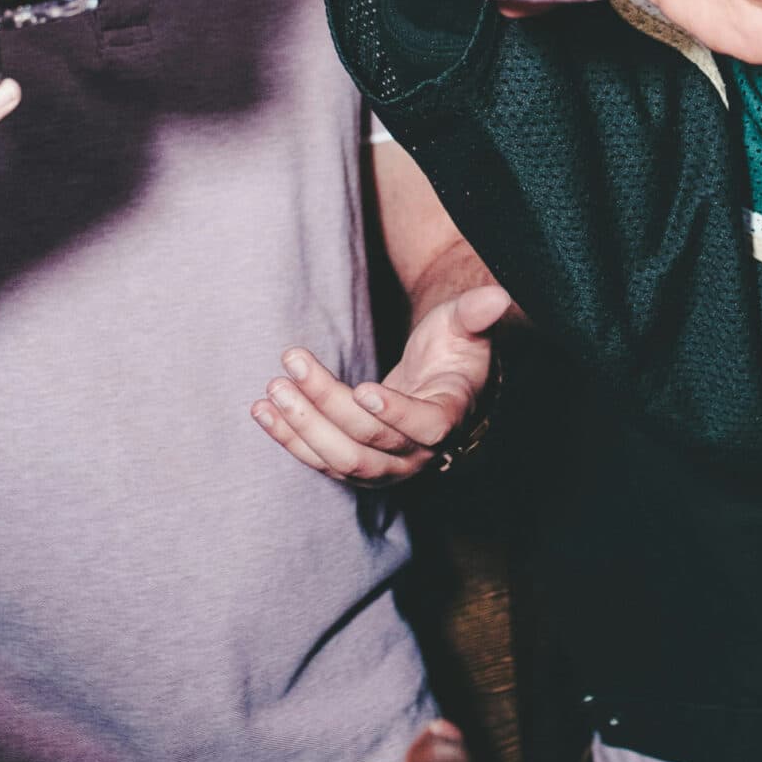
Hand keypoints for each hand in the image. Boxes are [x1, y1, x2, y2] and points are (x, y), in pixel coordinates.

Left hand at [252, 283, 506, 483]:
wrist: (440, 382)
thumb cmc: (454, 349)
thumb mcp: (465, 325)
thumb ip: (477, 312)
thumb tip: (499, 295)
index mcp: (451, 416)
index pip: (427, 426)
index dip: (397, 413)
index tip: (363, 390)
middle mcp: (420, 452)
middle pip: (371, 443)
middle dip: (327, 408)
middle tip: (291, 368)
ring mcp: (388, 465)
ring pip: (342, 460)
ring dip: (303, 427)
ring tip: (274, 389)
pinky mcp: (359, 465)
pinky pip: (321, 462)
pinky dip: (290, 439)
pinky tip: (262, 412)